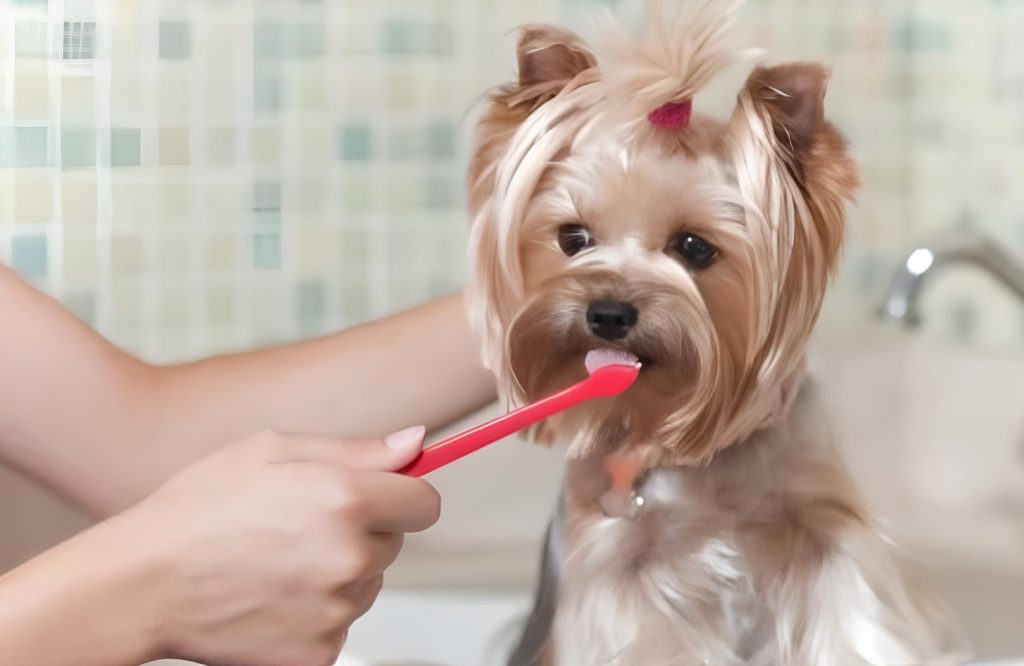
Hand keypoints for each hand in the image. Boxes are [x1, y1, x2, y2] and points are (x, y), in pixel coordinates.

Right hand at [119, 426, 437, 665]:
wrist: (141, 584)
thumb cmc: (198, 509)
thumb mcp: (273, 451)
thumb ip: (357, 450)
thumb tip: (414, 443)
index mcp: (345, 499)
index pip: (425, 504)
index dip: (404, 496)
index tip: (386, 497)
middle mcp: (348, 558)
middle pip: (393, 544)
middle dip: (362, 532)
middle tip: (301, 526)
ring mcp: (335, 612)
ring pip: (366, 584)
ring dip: (339, 573)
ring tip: (278, 561)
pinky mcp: (317, 654)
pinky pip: (339, 624)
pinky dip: (316, 614)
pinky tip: (272, 595)